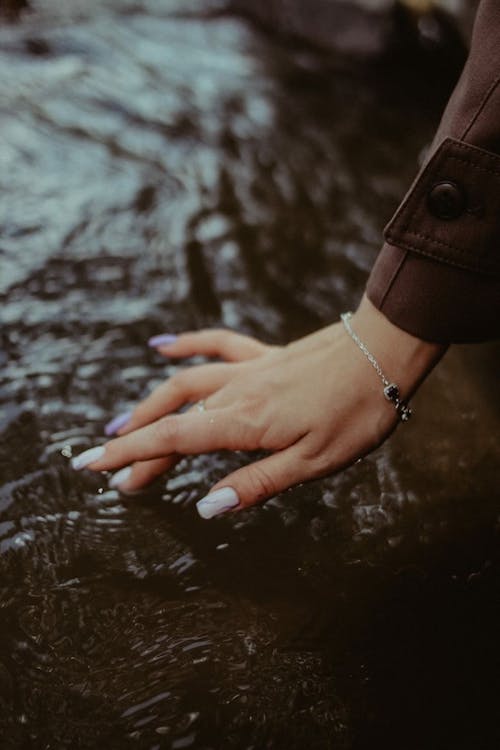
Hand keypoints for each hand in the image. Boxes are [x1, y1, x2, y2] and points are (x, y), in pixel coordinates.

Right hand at [71, 296, 445, 517]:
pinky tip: (162, 347)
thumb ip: (257, 484)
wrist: (383, 354)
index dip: (129, 456)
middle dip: (137, 446)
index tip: (90, 467)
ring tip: (122, 427)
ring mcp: (248, 370)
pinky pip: (216, 346)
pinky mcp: (264, 356)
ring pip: (185, 385)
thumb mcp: (313, 464)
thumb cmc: (355, 413)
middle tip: (113, 475)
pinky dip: (186, 346)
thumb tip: (205, 506)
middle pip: (173, 419)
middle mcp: (237, 393)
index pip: (172, 441)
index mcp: (244, 423)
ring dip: (150, 406)